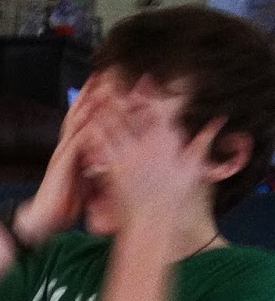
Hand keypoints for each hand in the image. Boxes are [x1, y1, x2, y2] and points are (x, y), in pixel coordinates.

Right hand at [17, 75, 115, 244]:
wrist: (43, 220)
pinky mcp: (62, 164)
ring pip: (78, 121)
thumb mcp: (85, 179)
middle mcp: (68, 146)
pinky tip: (96, 115)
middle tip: (108, 70)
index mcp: (75, 149)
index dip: (98, 98)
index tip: (113, 80)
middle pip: (81, 111)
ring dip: (91, 102)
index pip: (87, 117)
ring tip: (104, 84)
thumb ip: (95, 165)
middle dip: (93, 91)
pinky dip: (87, 126)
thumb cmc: (64, 202)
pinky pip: (77, 141)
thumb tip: (110, 159)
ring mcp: (63, 153)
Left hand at [104, 77, 225, 231]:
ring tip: (96, 92)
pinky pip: (99, 149)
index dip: (151, 94)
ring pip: (113, 128)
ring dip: (104, 109)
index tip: (145, 77)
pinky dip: (93, 133)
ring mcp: (128, 160)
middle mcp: (147, 149)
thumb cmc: (176, 199)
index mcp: (167, 145)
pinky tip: (85, 123)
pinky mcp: (112, 172)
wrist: (155, 224)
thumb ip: (202, 144)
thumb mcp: (194, 169)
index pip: (159, 113)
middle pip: (132, 116)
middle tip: (113, 76)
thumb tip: (215, 124)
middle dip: (122, 95)